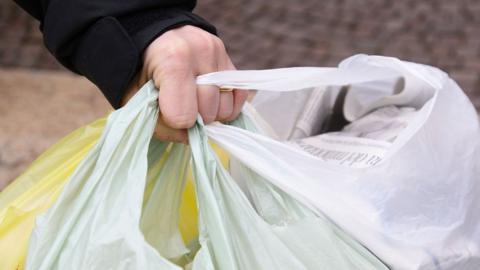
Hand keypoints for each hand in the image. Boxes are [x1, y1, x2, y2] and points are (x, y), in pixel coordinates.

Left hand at [122, 25, 247, 142]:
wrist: (153, 37)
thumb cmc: (140, 69)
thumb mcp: (135, 96)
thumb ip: (160, 123)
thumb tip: (191, 137)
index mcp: (173, 59)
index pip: (184, 116)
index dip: (172, 122)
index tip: (163, 111)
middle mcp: (202, 53)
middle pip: (207, 113)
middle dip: (192, 119)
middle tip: (177, 107)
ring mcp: (219, 55)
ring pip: (225, 108)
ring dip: (210, 114)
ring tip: (192, 103)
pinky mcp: (230, 60)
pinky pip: (239, 96)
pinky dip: (226, 106)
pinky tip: (210, 102)